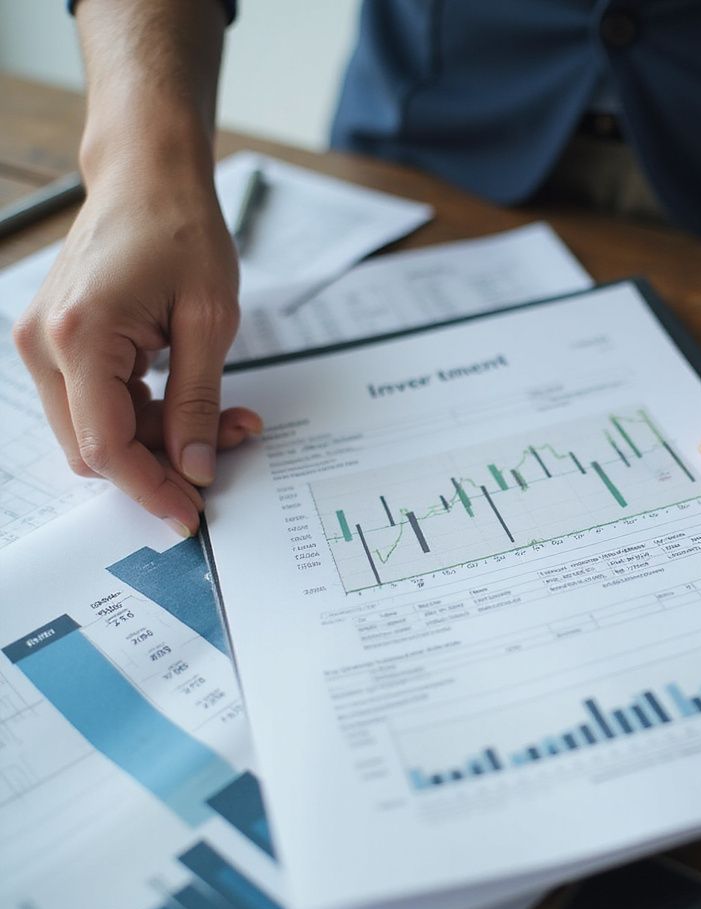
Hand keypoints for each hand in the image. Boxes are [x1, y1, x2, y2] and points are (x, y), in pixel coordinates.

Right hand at [14, 162, 260, 536]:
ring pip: (100, 430)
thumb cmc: (180, 229)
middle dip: (162, 463)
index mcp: (81, 337)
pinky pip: (102, 403)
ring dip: (161, 438)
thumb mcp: (210, 322)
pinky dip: (149, 413)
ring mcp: (47, 344)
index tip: (189, 513)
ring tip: (227, 420)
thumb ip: (199, 401)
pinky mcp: (62, 343)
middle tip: (224, 453)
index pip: (106, 447)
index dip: (149, 488)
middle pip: (96, 447)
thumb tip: (194, 466)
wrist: (149, 176)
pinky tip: (197, 402)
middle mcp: (47, 344)